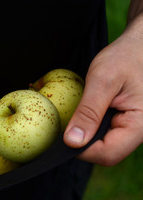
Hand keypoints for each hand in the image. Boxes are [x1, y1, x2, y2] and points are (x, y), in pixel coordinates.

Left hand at [64, 14, 142, 165]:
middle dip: (83, 142)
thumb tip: (72, 142)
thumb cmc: (126, 57)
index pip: (107, 154)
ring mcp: (132, 128)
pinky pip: (105, 134)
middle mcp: (139, 131)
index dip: (82, 150)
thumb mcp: (103, 81)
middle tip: (68, 123)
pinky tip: (86, 114)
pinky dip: (91, 127)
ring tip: (79, 115)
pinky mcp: (124, 122)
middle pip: (105, 152)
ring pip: (104, 145)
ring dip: (87, 134)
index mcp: (140, 125)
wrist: (138, 45)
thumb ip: (88, 112)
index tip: (64, 136)